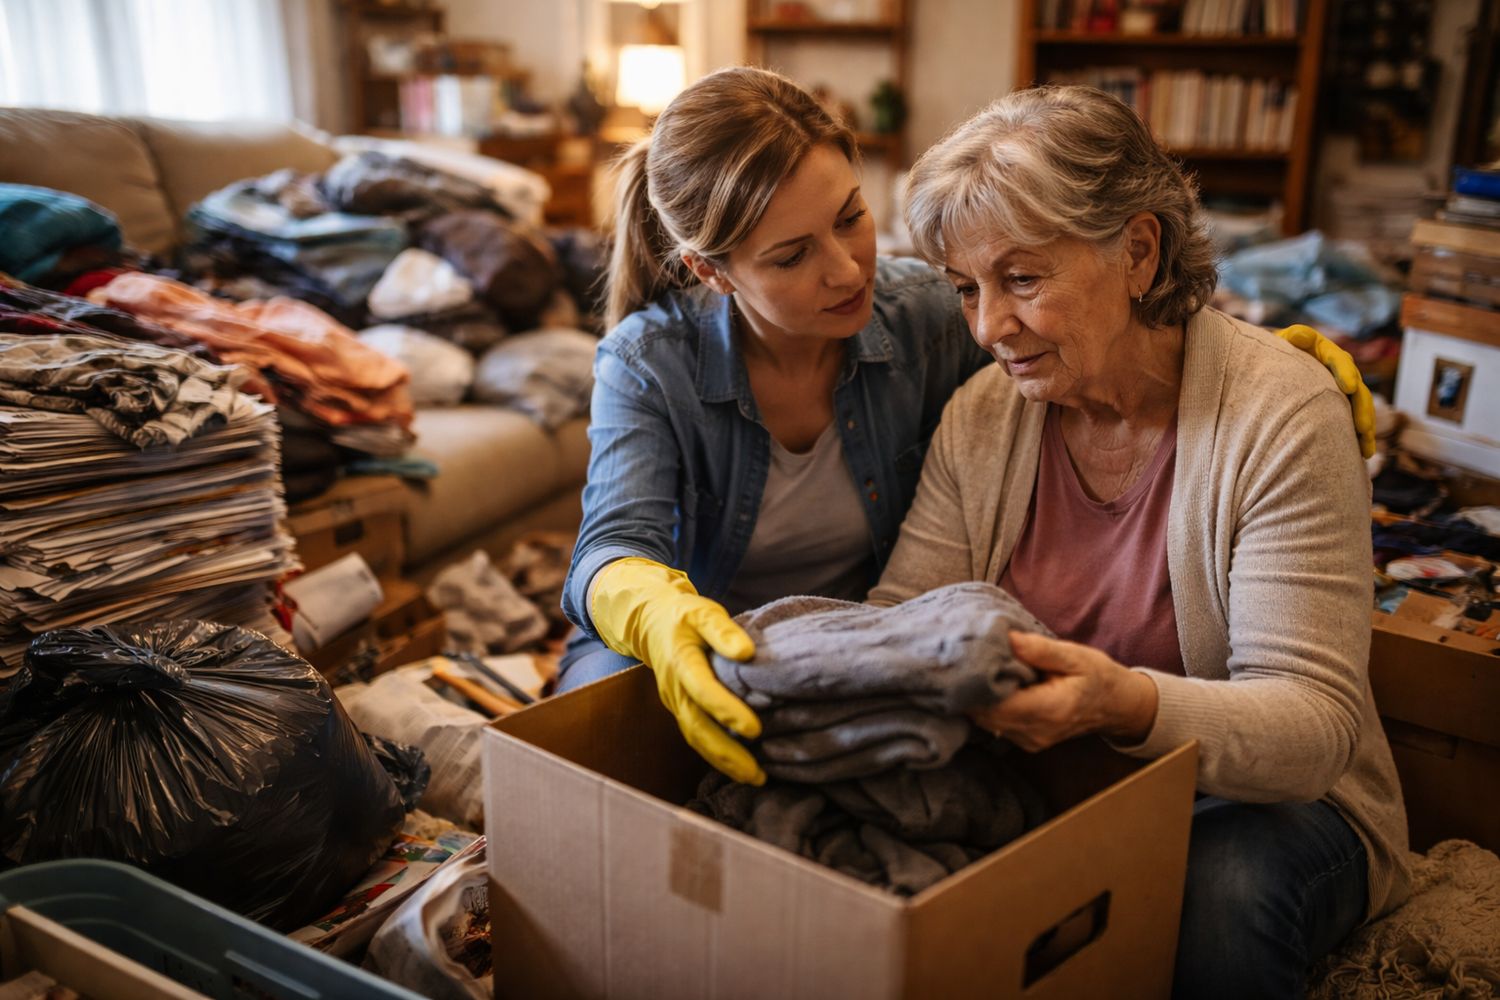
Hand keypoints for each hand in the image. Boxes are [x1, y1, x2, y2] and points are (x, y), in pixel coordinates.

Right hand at [590, 557, 764, 784]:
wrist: (650, 622)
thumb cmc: (684, 616)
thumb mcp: (703, 612)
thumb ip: (723, 631)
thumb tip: (747, 653)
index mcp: (681, 661)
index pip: (703, 690)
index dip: (727, 711)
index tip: (755, 729)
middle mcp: (674, 688)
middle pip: (698, 727)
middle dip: (727, 753)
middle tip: (757, 773)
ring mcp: (675, 702)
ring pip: (696, 738)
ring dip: (723, 761)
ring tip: (755, 778)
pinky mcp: (680, 710)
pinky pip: (696, 737)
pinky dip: (717, 755)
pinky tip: (740, 767)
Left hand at [969, 632, 1157, 751]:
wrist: (1116, 706)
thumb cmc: (1097, 676)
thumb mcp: (1074, 656)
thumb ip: (1039, 650)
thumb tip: (1006, 638)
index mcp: (1050, 709)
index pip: (996, 704)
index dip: (975, 685)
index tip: (964, 661)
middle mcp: (1037, 731)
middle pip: (985, 715)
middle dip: (971, 690)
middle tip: (960, 661)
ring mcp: (1030, 741)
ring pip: (987, 722)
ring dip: (977, 699)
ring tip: (971, 671)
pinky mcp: (1026, 741)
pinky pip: (996, 725)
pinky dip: (988, 707)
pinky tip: (987, 686)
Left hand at [1275, 324, 1376, 458]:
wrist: (1272, 363)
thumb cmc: (1274, 352)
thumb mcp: (1279, 343)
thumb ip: (1291, 339)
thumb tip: (1299, 336)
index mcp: (1325, 351)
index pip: (1339, 361)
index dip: (1346, 374)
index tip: (1349, 387)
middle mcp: (1340, 370)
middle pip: (1356, 390)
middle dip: (1361, 410)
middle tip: (1362, 427)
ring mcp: (1342, 389)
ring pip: (1359, 409)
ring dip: (1365, 429)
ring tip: (1366, 448)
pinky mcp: (1340, 405)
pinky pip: (1353, 422)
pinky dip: (1359, 437)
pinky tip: (1363, 455)